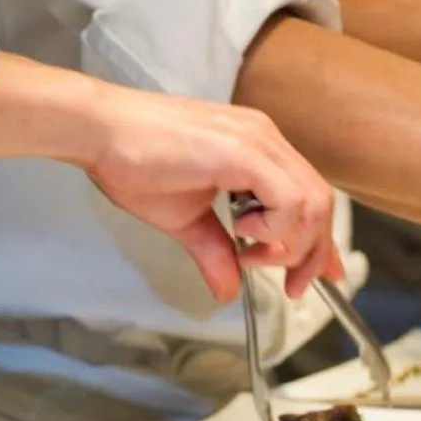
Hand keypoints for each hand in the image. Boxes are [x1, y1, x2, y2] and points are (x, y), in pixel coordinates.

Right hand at [82, 84, 341, 301]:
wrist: (99, 130)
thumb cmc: (132, 162)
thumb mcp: (184, 220)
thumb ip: (214, 252)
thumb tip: (227, 291)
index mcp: (258, 149)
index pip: (310, 196)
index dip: (321, 242)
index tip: (318, 275)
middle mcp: (266, 139)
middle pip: (321, 202)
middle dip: (312, 253)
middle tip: (290, 284)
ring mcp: (257, 140)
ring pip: (313, 201)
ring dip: (291, 243)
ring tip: (250, 254)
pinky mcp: (243, 150)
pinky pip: (289, 199)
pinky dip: (276, 228)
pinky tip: (243, 234)